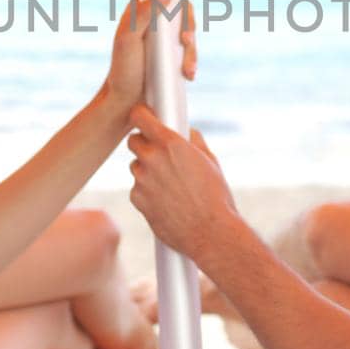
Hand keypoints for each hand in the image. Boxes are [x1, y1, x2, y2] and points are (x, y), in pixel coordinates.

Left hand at [100, 0, 196, 112]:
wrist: (126, 104)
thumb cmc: (122, 71)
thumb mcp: (127, 40)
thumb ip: (143, 14)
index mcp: (138, 12)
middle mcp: (153, 22)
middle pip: (182, 9)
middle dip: (189, 23)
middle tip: (185, 40)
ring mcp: (164, 40)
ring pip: (189, 32)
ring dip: (192, 50)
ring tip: (187, 69)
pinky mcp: (173, 57)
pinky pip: (190, 52)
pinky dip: (192, 61)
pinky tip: (188, 74)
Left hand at [127, 103, 237, 261]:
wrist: (210, 232)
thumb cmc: (215, 196)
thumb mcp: (210, 162)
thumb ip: (194, 142)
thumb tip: (187, 133)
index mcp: (171, 143)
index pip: (140, 117)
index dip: (140, 115)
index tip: (142, 117)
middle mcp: (152, 158)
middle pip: (133, 141)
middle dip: (144, 145)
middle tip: (158, 154)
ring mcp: (142, 179)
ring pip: (136, 166)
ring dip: (146, 171)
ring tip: (169, 185)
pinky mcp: (137, 199)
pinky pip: (137, 189)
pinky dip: (147, 192)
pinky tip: (166, 201)